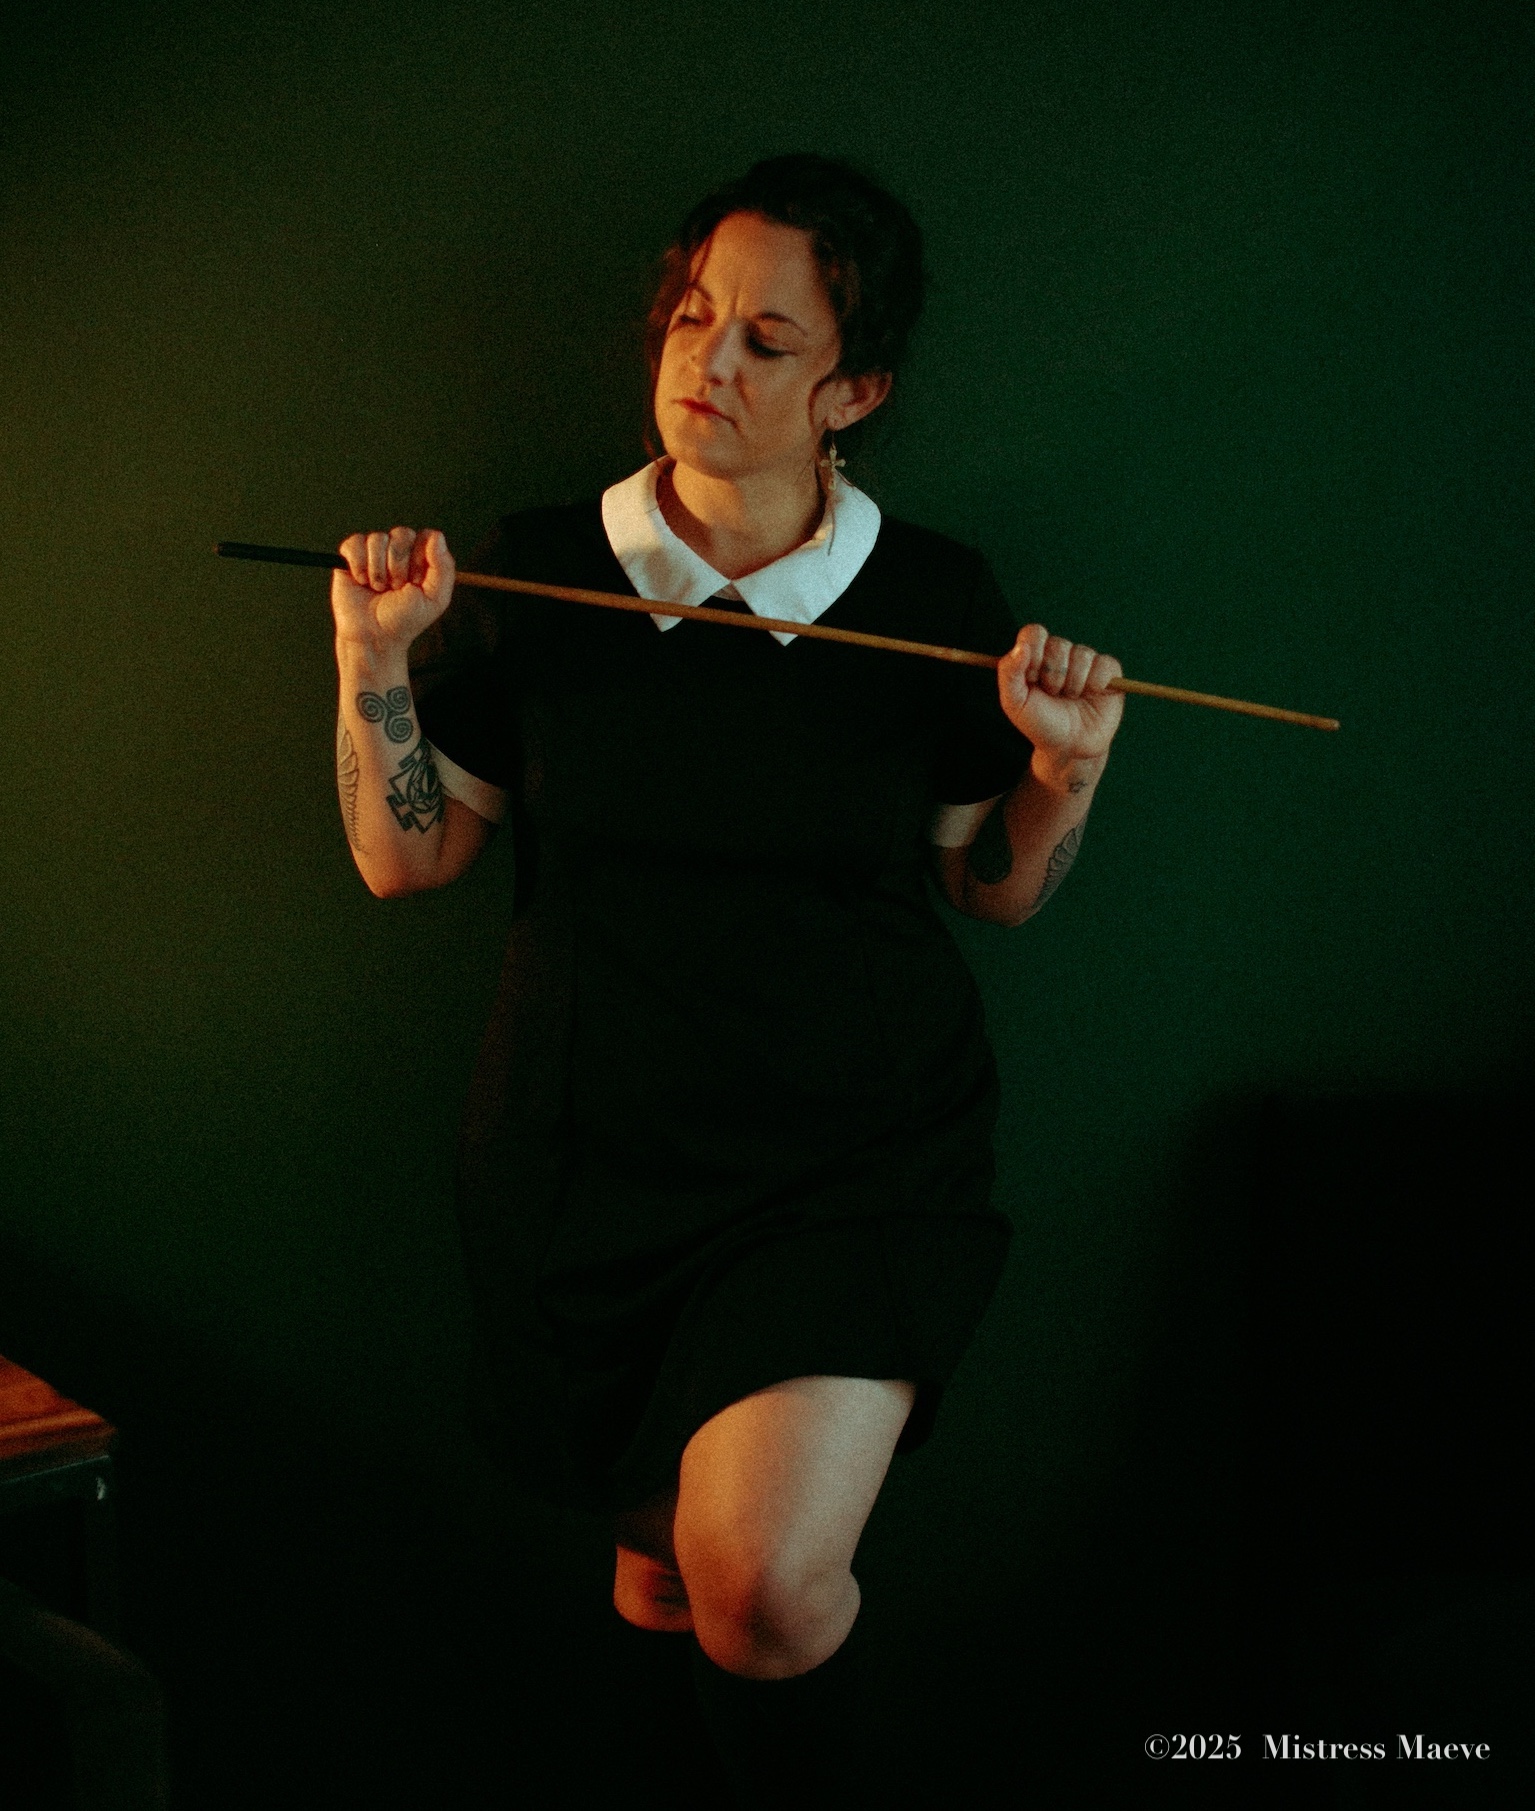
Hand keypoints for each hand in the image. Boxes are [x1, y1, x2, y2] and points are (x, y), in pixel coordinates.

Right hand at [331, 526, 454, 651]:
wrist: (373, 636)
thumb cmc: (404, 620)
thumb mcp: (434, 598)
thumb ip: (443, 567)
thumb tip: (436, 536)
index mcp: (421, 560)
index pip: (426, 536)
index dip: (420, 556)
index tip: (416, 580)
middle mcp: (399, 552)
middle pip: (402, 534)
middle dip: (399, 565)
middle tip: (396, 588)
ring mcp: (375, 553)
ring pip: (377, 538)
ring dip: (378, 569)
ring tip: (379, 588)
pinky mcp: (352, 556)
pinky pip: (355, 543)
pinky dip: (358, 564)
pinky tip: (362, 581)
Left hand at [998, 624, 1123, 765]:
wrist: (1069, 747)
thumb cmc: (1040, 724)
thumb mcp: (1015, 703)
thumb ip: (1009, 673)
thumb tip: (1021, 647)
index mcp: (1036, 656)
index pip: (1034, 633)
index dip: (1034, 654)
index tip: (1032, 678)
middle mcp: (1061, 655)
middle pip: (1058, 645)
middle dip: (1053, 676)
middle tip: (1053, 695)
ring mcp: (1085, 661)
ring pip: (1082, 655)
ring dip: (1073, 684)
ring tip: (1071, 699)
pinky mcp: (1108, 671)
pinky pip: (1104, 664)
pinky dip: (1096, 683)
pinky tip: (1091, 696)